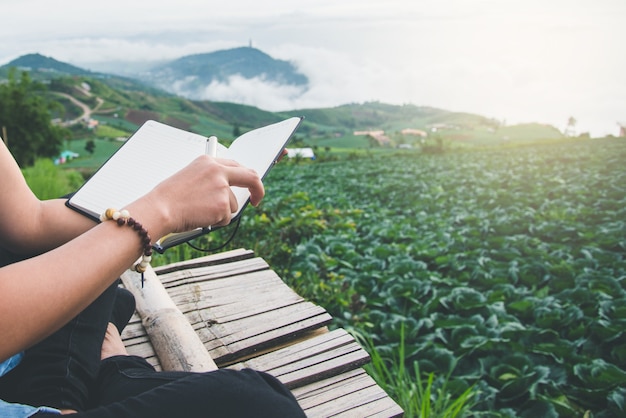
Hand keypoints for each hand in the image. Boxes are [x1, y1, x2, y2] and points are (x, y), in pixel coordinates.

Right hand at [140, 155, 263, 236]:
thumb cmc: (169, 197)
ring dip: (221, 212)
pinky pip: (226, 218)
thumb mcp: (190, 177)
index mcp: (208, 162)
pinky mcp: (222, 205)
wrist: (159, 209)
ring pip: (232, 205)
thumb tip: (227, 192)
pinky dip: (215, 222)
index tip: (249, 185)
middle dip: (257, 189)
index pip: (236, 165)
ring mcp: (222, 188)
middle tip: (256, 200)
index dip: (245, 176)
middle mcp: (218, 171)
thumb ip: (210, 179)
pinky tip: (200, 217)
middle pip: (250, 177)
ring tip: (199, 211)